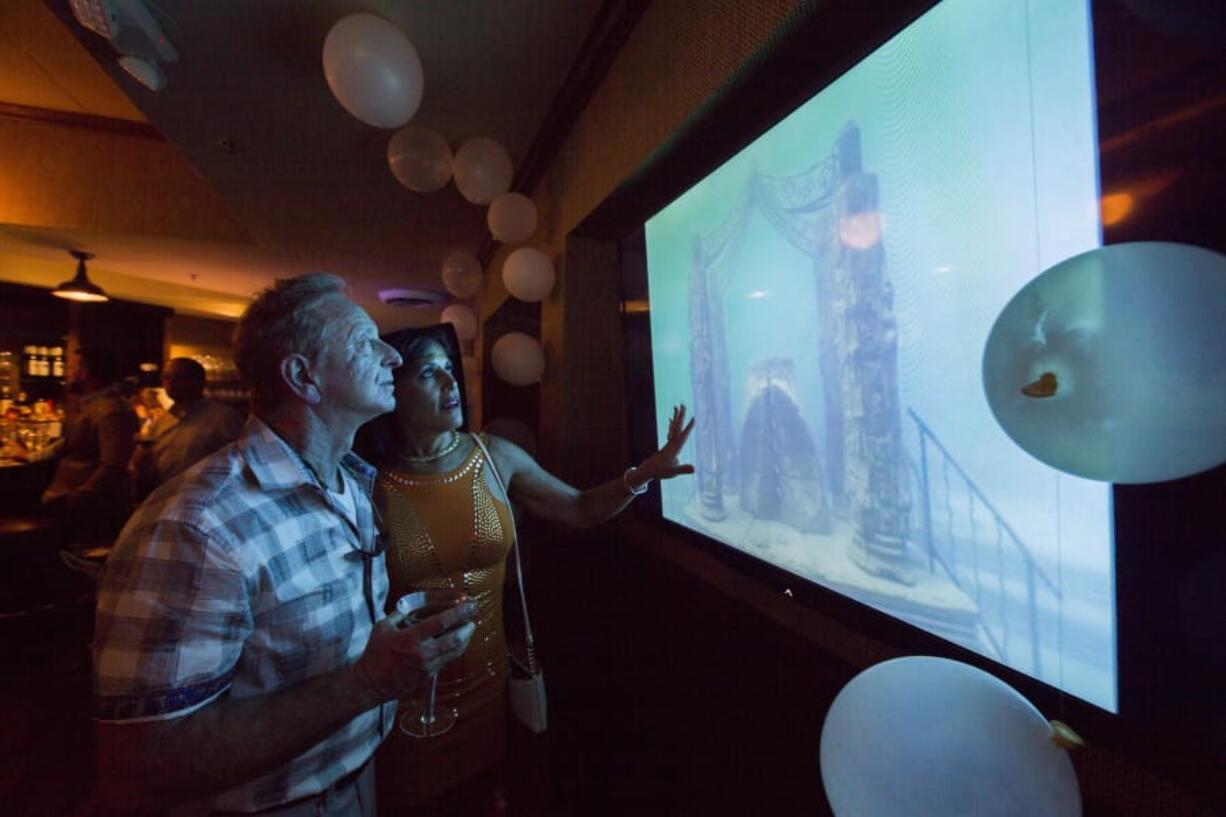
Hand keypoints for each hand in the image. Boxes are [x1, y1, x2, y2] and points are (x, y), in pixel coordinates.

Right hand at [351, 596, 476, 703]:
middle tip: (473, 618)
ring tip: (469, 629)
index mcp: (411, 638)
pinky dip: (456, 650)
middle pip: (455, 639)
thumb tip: (414, 602)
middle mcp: (423, 653)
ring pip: (455, 652)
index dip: (458, 612)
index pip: (441, 623)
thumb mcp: (383, 627)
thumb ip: (400, 613)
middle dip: (468, 627)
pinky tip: (457, 643)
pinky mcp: (429, 676)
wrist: (370, 683)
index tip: (469, 605)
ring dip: (465, 639)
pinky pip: (448, 660)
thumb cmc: (375, 653)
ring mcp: (428, 666)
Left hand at [636, 404, 695, 482]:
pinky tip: (670, 420)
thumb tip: (694, 469)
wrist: (647, 471)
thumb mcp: (673, 472)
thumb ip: (683, 469)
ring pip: (672, 427)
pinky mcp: (666, 446)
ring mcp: (668, 443)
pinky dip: (671, 425)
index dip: (689, 427)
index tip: (694, 418)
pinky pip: (670, 432)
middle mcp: (670, 443)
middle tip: (683, 404)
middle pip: (676, 427)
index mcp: (673, 448)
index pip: (682, 436)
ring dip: (676, 417)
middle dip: (681, 416)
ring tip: (676, 406)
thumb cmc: (660, 472)